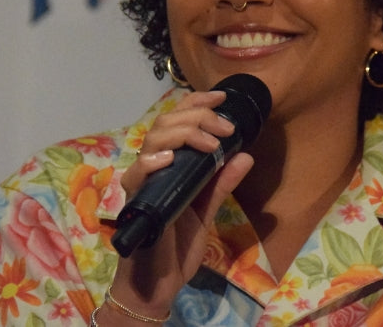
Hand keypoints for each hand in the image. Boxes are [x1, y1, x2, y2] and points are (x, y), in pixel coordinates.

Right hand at [108, 90, 254, 319]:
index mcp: (170, 164)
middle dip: (198, 117)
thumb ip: (222, 182)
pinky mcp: (136, 201)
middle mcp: (153, 167)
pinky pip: (137, 174)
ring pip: (153, 141)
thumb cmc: (177, 246)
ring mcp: (143, 182)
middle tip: (225, 129)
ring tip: (209, 142)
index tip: (222, 98)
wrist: (160, 283)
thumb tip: (246, 154)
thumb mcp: (206, 209)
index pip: (177, 121)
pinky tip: (170, 160)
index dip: (197, 104)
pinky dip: (152, 162)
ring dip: (184, 134)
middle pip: (166, 124)